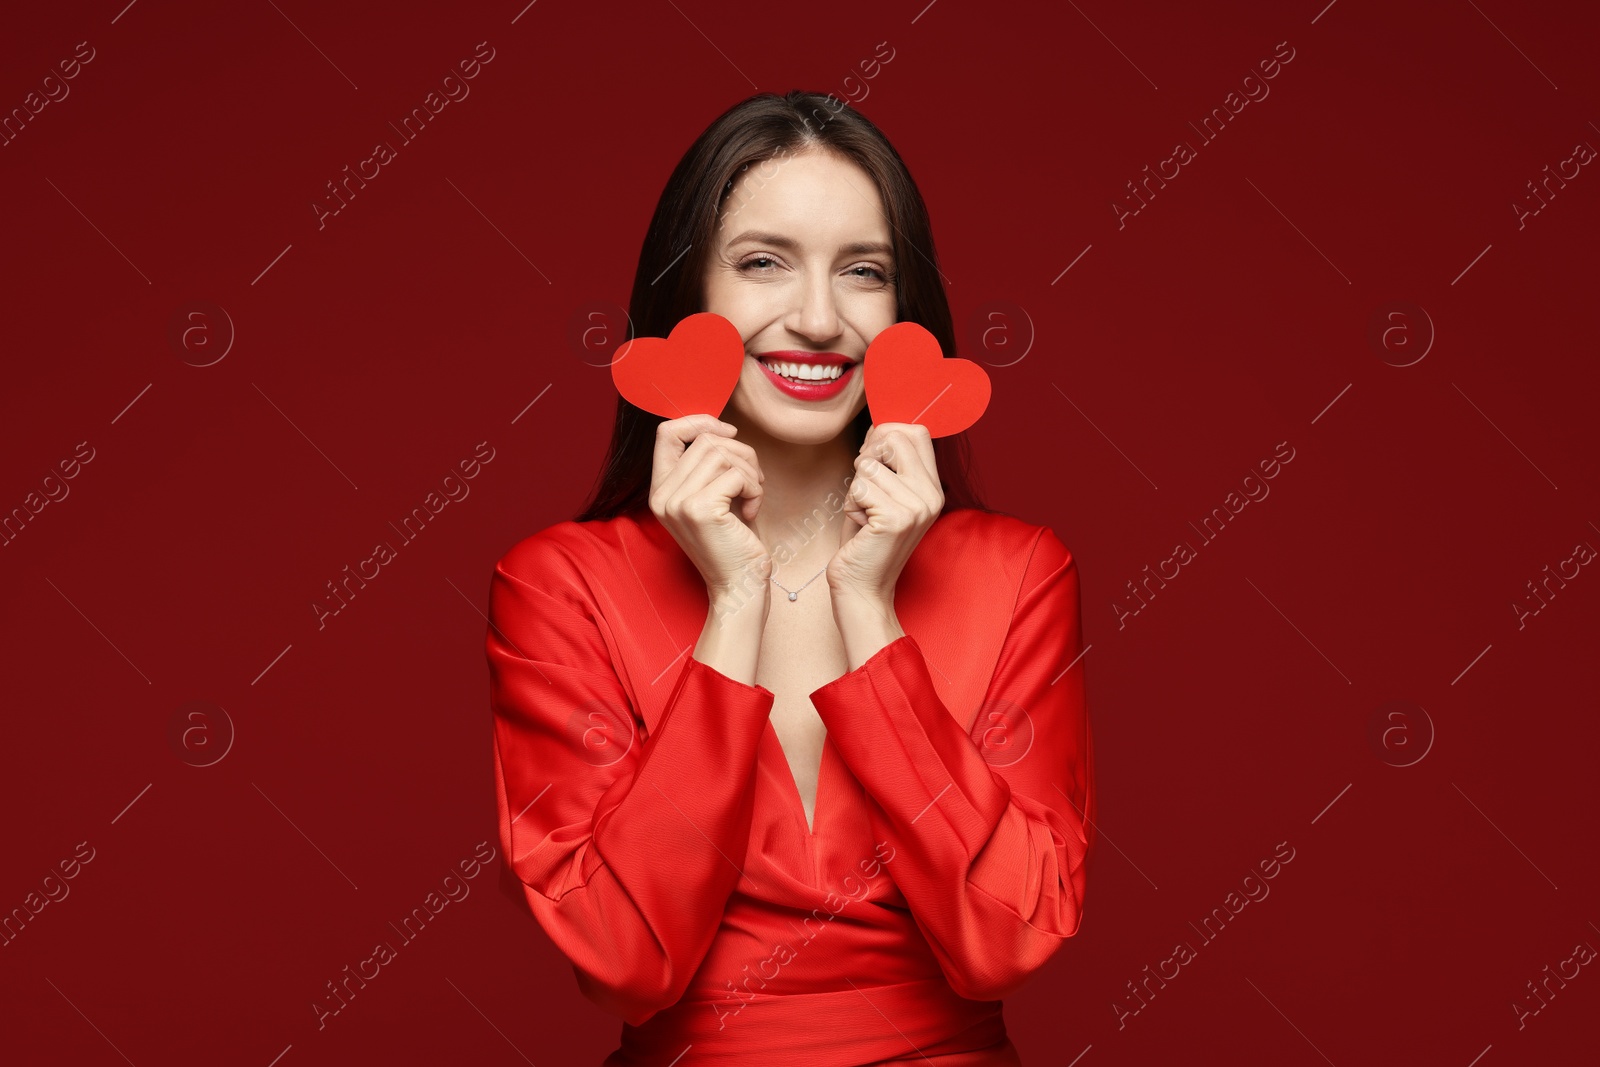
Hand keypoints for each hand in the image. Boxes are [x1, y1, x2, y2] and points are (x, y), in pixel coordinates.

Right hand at [649, 415, 770, 605]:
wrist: (739, 587)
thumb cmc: (733, 542)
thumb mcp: (712, 497)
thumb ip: (705, 466)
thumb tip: (721, 428)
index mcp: (660, 490)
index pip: (666, 432)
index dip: (700, 421)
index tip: (729, 433)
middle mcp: (662, 496)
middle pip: (706, 440)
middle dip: (741, 454)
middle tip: (752, 483)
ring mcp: (678, 502)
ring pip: (723, 453)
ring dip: (750, 471)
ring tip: (752, 497)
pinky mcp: (700, 509)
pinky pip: (737, 474)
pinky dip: (754, 488)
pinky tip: (751, 511)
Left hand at [827, 422, 942, 607]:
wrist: (862, 588)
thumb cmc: (866, 540)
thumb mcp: (880, 493)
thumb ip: (885, 461)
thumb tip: (880, 426)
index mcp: (932, 487)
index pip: (916, 432)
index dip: (885, 436)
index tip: (872, 461)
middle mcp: (931, 495)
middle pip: (894, 438)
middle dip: (867, 457)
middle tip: (865, 490)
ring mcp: (917, 507)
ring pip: (868, 465)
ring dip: (855, 489)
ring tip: (865, 515)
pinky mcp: (896, 519)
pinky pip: (859, 487)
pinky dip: (851, 505)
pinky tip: (862, 525)